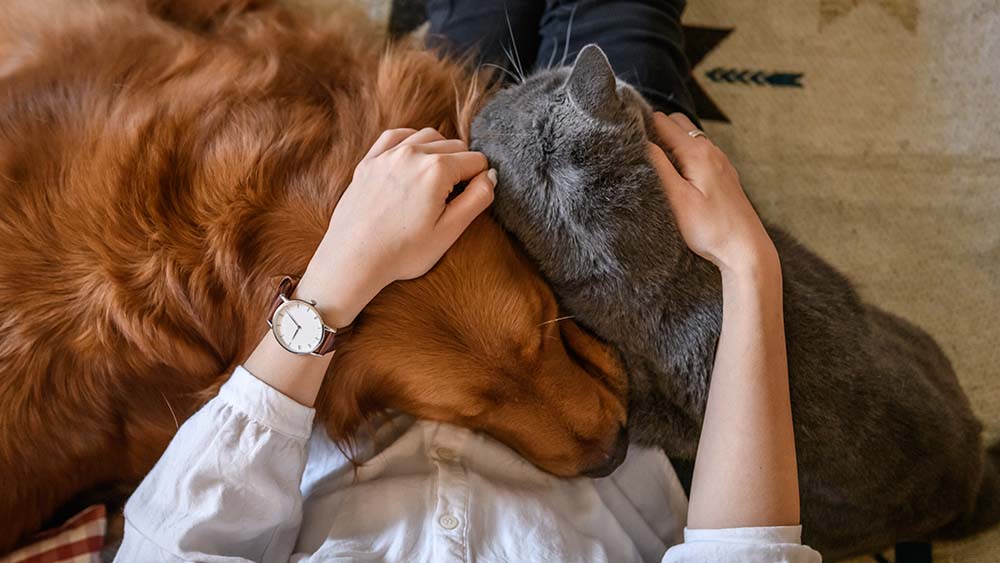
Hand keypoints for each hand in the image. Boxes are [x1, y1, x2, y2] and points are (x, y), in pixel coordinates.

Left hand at [298, 127, 495, 326]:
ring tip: (436, 181)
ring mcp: (388, 155)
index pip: (476, 161)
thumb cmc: (402, 252)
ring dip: (439, 152)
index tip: (468, 200)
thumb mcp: (449, 231)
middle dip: (461, 166)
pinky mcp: (369, 161)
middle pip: (455, 145)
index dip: (479, 180)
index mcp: (437, 169)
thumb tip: (490, 175)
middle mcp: (413, 153)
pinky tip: (414, 159)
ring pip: (428, 136)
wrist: (353, 259)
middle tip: (453, 197)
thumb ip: (477, 199)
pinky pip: (397, 136)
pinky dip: (411, 142)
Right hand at [646, 112, 775, 276]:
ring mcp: (719, 161)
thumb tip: (641, 142)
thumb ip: (659, 166)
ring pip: (689, 137)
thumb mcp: (677, 199)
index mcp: (697, 152)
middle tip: (637, 151)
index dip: (641, 125)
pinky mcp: (723, 174)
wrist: (746, 249)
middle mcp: (711, 150)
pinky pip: (699, 152)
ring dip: (670, 143)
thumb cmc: (710, 228)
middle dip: (655, 130)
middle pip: (676, 123)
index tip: (625, 138)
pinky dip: (683, 155)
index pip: (662, 121)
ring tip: (653, 164)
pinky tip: (676, 176)